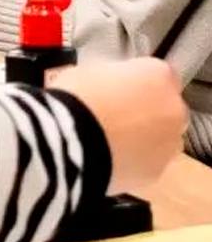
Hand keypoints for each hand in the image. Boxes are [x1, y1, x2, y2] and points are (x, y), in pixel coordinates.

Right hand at [51, 59, 185, 195]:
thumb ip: (113, 76)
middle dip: (144, 109)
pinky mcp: (156, 171)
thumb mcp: (89, 70)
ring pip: (160, 137)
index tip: (117, 86)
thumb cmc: (75, 98)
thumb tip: (112, 86)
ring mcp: (168, 143)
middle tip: (111, 113)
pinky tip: (106, 156)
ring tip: (105, 138)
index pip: (156, 72)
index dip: (134, 80)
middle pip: (164, 106)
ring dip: (141, 136)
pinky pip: (146, 161)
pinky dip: (132, 159)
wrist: (68, 141)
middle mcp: (172, 108)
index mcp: (157, 75)